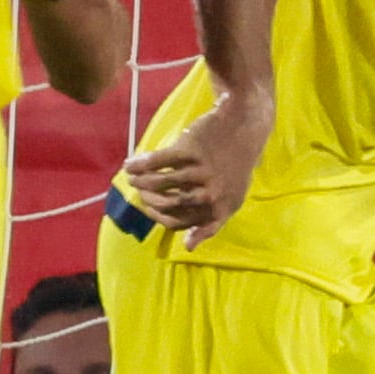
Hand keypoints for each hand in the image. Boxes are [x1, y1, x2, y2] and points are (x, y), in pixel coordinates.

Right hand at [121, 90, 270, 240]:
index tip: (147, 208)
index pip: (178, 222)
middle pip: (166, 203)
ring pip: (159, 182)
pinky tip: (131, 164)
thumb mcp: (231, 199)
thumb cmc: (234, 165)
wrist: (244, 126)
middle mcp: (212, 193)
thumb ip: (211, 223)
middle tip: (137, 191)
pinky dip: (139, 164)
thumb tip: (188, 247)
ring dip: (140, 181)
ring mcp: (201, 171)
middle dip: (145, 198)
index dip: (157, 217)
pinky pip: (156, 162)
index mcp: (221, 209)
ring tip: (132, 177)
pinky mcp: (190, 150)